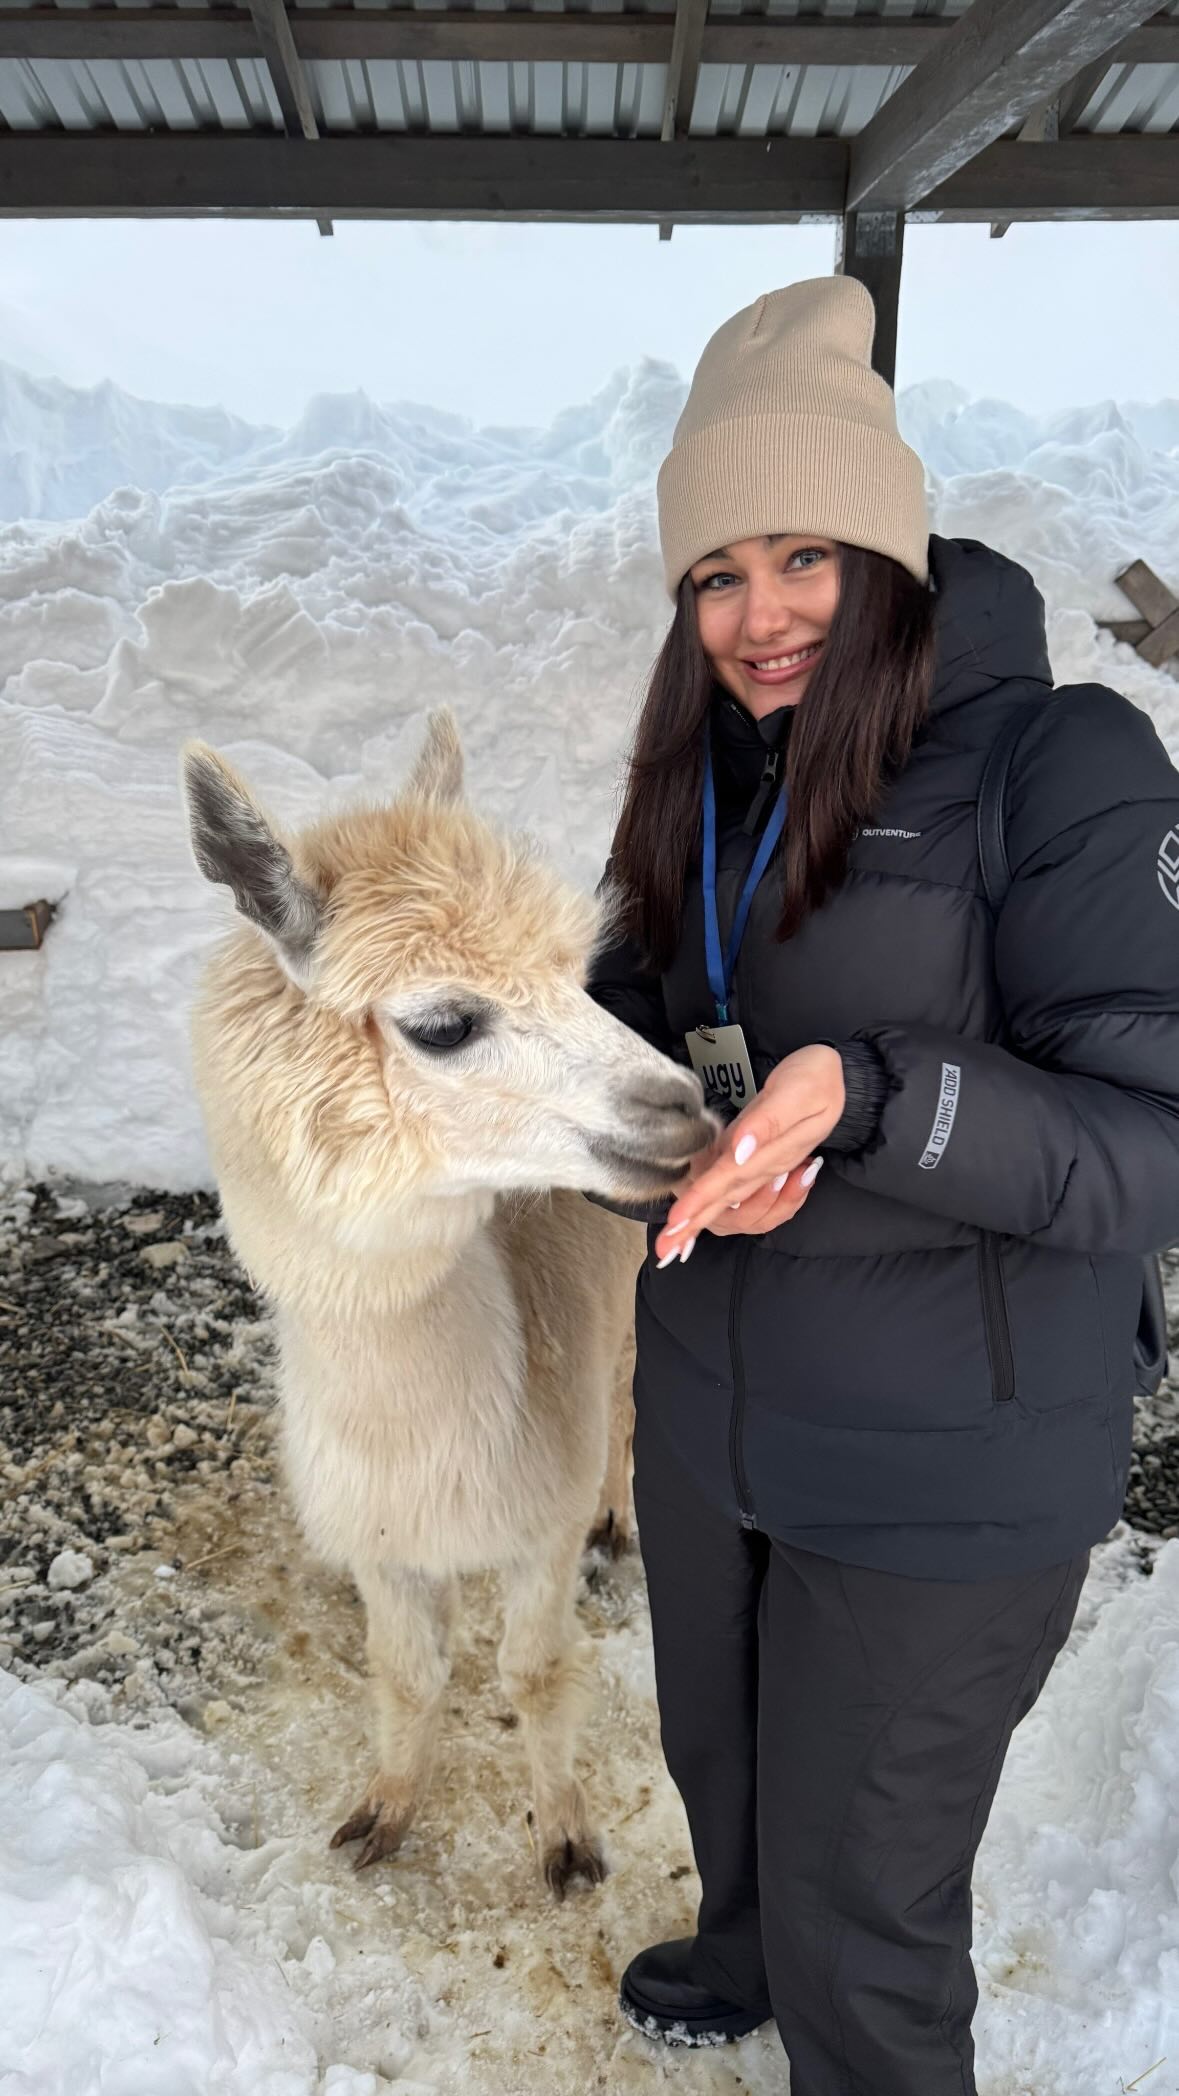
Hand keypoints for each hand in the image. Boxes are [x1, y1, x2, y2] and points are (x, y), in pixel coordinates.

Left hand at [654, 1045, 844, 1260]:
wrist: (836, 1077)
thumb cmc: (815, 1079)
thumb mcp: (797, 1091)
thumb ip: (768, 1123)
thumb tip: (738, 1152)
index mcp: (776, 1153)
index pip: (732, 1181)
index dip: (701, 1201)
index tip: (675, 1221)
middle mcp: (769, 1167)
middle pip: (729, 1203)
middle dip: (695, 1225)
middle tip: (665, 1247)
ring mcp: (763, 1168)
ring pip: (733, 1205)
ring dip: (707, 1216)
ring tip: (682, 1226)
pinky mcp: (756, 1160)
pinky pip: (735, 1192)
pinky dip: (714, 1203)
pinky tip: (694, 1208)